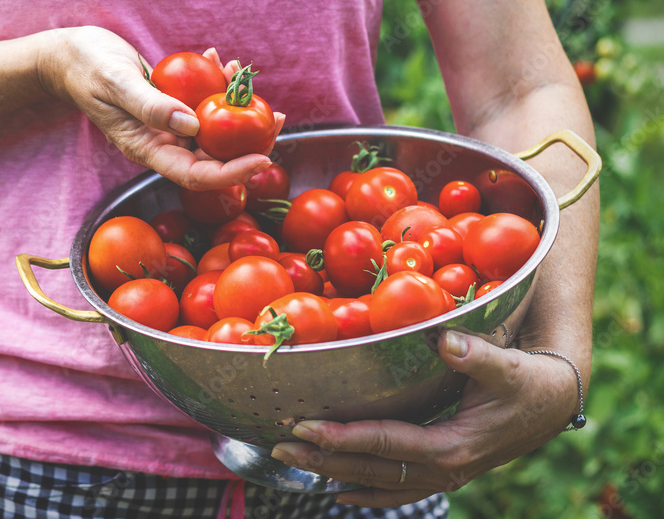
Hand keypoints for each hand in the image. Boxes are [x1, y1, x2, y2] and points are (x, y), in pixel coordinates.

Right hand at [38, 26, 283, 189]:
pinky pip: (200, 103)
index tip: (263, 160)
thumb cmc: (86, 68)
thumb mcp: (116, 83)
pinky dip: (216, 84)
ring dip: (235, 107)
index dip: (232, 173)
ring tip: (246, 77)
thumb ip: (151, 106)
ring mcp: (167, 125)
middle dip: (248, 142)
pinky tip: (220, 60)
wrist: (70, 54)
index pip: (196, 175)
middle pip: (212, 157)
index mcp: (146, 149)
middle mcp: (161, 143)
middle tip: (279, 118)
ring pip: (212, 129)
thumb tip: (192, 126)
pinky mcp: (170, 105)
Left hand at [269, 330, 581, 506]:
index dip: (341, 436)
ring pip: (377, 481)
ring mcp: (440, 476)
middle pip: (371, 469)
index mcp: (451, 447)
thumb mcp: (508, 367)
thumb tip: (445, 339)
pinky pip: (395, 489)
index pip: (384, 445)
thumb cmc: (529, 381)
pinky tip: (339, 492)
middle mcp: (441, 470)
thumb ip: (477, 356)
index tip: (303, 425)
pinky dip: (366, 493)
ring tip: (292, 459)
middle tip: (279, 442)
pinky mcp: (439, 471)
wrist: (553, 405)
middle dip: (322, 457)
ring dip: (333, 472)